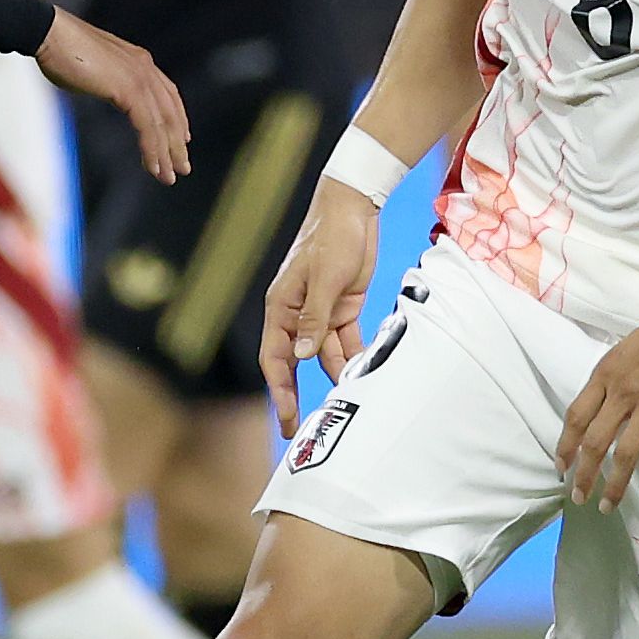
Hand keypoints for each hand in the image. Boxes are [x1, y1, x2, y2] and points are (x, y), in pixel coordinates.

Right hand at [38, 10, 189, 185]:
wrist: (50, 34)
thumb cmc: (59, 49)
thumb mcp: (91, 68)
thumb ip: (103, 79)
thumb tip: (99, 86)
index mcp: (139, 60)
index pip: (167, 94)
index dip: (177, 119)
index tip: (181, 140)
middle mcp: (145, 67)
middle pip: (171, 112)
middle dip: (177, 143)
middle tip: (181, 168)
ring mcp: (140, 77)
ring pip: (162, 123)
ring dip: (166, 153)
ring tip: (168, 176)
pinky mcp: (129, 89)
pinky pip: (148, 125)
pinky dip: (152, 148)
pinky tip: (153, 167)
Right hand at [259, 183, 384, 430]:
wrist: (354, 207)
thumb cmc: (331, 237)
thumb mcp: (325, 280)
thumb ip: (315, 319)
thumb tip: (303, 357)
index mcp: (281, 307)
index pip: (275, 357)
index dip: (279, 389)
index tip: (285, 417)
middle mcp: (297, 314)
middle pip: (296, 363)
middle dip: (298, 395)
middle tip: (302, 431)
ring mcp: (321, 312)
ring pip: (326, 355)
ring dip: (335, 377)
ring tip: (348, 405)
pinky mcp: (344, 307)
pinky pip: (346, 340)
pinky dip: (354, 357)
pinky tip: (363, 376)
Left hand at [558, 296, 638, 507]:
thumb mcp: (624, 351)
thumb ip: (612, 381)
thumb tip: (606, 412)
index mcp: (605, 375)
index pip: (575, 417)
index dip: (564, 446)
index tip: (559, 467)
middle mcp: (622, 391)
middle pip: (593, 441)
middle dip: (583, 474)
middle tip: (579, 496)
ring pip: (624, 451)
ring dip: (613, 482)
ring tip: (608, 504)